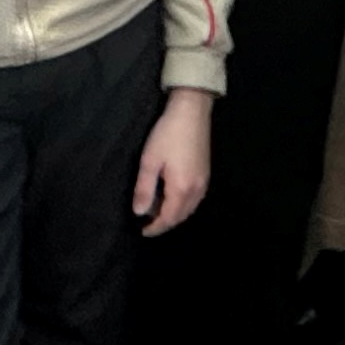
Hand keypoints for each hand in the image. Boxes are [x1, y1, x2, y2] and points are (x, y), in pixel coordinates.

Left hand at [134, 89, 214, 237]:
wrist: (192, 113)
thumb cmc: (167, 135)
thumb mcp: (150, 161)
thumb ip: (144, 189)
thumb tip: (139, 212)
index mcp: (181, 189)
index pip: (168, 218)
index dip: (155, 227)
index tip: (143, 231)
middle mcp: (196, 190)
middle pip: (181, 217)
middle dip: (165, 223)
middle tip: (148, 224)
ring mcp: (204, 182)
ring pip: (189, 209)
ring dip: (175, 215)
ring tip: (158, 214)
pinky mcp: (206, 174)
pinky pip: (195, 199)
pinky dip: (183, 206)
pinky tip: (172, 199)